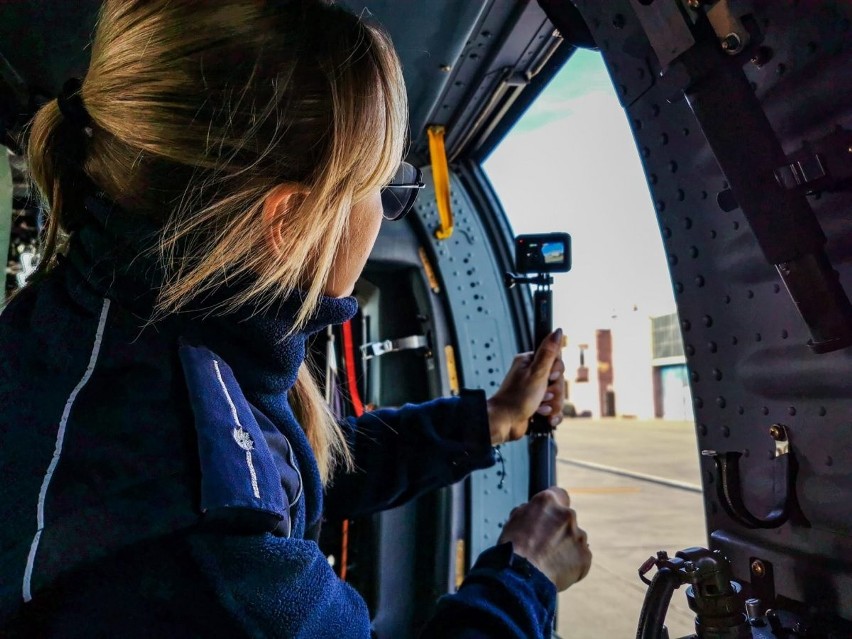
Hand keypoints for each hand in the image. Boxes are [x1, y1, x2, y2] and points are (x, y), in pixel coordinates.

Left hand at [486, 328, 564, 444]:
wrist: (505, 423)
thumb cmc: (516, 398)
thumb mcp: (536, 373)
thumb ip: (549, 352)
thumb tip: (557, 331)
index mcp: (530, 363)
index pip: (557, 361)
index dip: (556, 372)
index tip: (549, 377)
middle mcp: (532, 375)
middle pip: (559, 380)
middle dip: (554, 392)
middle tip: (542, 395)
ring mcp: (535, 391)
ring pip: (558, 396)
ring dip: (552, 405)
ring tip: (539, 408)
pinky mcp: (538, 405)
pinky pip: (554, 409)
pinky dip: (551, 415)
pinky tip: (543, 417)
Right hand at [498, 487, 590, 590]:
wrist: (521, 576)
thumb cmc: (513, 548)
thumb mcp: (514, 520)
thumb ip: (530, 511)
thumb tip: (535, 512)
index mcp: (548, 502)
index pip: (560, 495)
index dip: (555, 507)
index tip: (551, 516)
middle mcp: (567, 514)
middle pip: (567, 519)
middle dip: (559, 530)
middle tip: (545, 545)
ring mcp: (579, 535)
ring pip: (575, 539)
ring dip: (566, 547)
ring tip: (548, 561)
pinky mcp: (585, 556)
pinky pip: (581, 558)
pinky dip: (572, 565)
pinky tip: (556, 571)